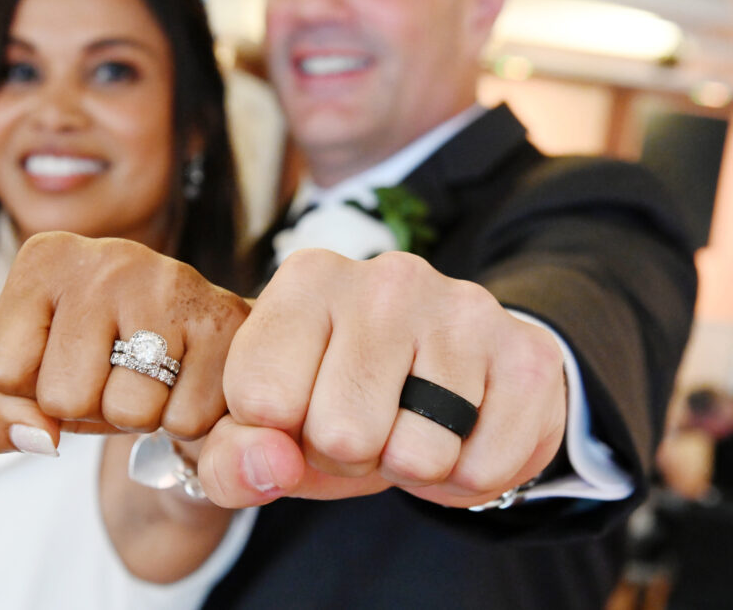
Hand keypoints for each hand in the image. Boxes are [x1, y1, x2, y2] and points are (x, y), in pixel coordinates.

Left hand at [0, 231, 249, 453]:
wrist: (205, 343)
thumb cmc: (105, 359)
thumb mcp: (31, 383)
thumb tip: (40, 437)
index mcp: (47, 257)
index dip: (30, 391)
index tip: (64, 363)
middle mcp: (108, 256)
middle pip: (62, 396)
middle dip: (88, 408)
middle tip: (115, 375)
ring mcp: (170, 282)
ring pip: (126, 411)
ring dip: (139, 417)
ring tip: (153, 378)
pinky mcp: (224, 320)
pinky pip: (184, 419)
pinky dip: (185, 419)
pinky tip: (189, 380)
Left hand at [197, 249, 566, 508]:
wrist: (437, 370)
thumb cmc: (328, 394)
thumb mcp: (259, 425)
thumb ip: (229, 456)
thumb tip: (270, 465)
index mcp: (308, 279)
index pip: (262, 400)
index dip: (276, 437)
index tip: (295, 414)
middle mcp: (387, 277)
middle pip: (341, 435)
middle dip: (347, 457)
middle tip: (363, 424)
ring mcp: (463, 309)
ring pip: (417, 456)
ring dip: (408, 468)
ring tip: (408, 426)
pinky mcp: (527, 352)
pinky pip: (482, 469)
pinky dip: (464, 479)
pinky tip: (457, 435)